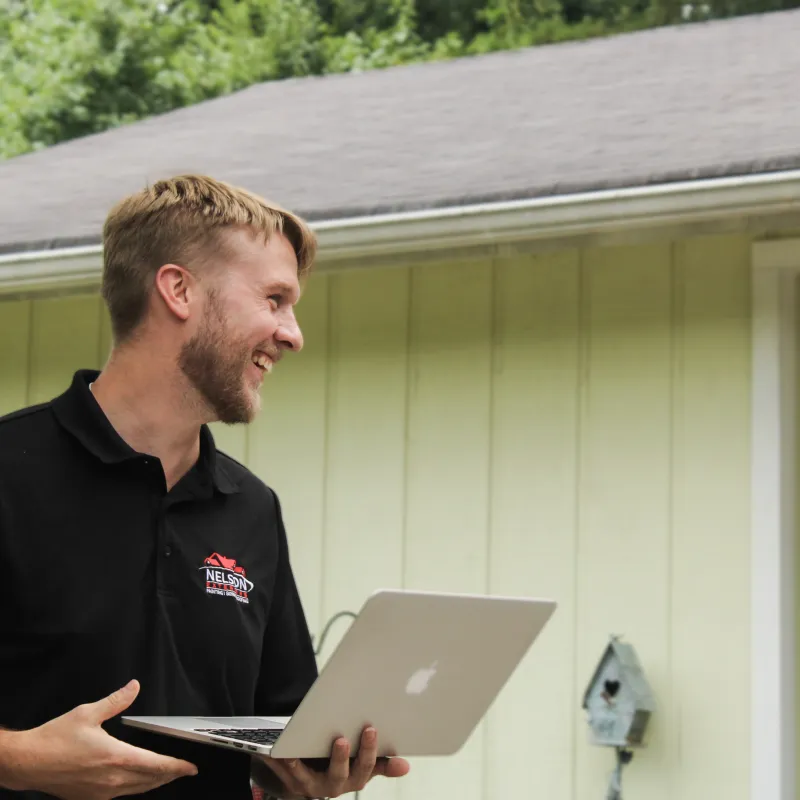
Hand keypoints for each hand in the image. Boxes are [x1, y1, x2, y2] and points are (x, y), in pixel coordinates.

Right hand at [0, 679, 197, 798]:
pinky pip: (121, 795)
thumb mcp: (88, 713)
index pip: (156, 765)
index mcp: (116, 757)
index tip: (191, 767)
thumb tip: (134, 686)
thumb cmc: (55, 738)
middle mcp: (112, 779)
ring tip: (166, 775)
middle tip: (184, 770)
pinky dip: (136, 788)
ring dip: (154, 782)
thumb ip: (116, 701)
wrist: (27, 762)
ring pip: (137, 790)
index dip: (176, 767)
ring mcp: (101, 791)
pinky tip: (137, 781)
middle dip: (170, 775)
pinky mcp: (90, 797)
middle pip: (150, 780)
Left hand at [258, 726, 409, 798]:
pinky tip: (275, 749)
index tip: (371, 730)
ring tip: (295, 751)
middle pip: (339, 774)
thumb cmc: (338, 764)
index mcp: (353, 778)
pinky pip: (283, 771)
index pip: (365, 767)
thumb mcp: (361, 765)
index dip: (369, 751)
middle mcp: (333, 786)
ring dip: (304, 764)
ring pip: (308, 776)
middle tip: (342, 740)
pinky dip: (279, 760)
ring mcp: (310, 784)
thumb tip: (405, 766)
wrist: (309, 777)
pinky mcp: (290, 779)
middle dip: (341, 758)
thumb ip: (381, 764)